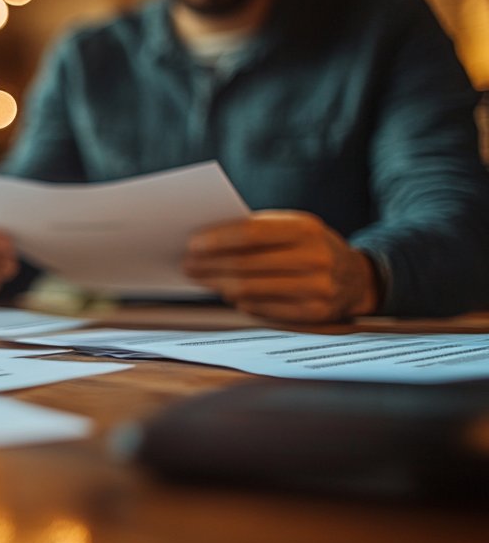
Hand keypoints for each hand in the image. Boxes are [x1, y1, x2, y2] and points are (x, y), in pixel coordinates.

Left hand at [183, 210, 378, 322]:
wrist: (356, 278)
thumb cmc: (310, 247)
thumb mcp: (292, 227)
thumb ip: (256, 230)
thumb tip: (205, 241)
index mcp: (306, 229)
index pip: (251, 234)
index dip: (217, 240)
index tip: (192, 244)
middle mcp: (314, 258)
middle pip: (245, 265)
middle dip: (209, 265)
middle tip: (187, 265)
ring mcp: (316, 289)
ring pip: (249, 290)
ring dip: (218, 284)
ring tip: (201, 278)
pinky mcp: (312, 314)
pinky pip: (261, 309)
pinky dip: (239, 301)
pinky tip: (228, 293)